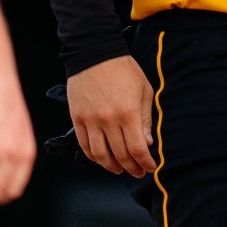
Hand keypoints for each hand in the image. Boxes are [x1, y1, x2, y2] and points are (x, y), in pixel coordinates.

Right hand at [67, 54, 155, 176]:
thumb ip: (145, 120)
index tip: (150, 168)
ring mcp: (90, 121)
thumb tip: (147, 144)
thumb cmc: (125, 71)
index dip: (144, 162)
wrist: (95, 54)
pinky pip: (84, 145)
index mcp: (129, 113)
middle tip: (138, 172)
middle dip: (131, 167)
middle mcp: (108, 120)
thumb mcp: (144, 91)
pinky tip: (102, 159)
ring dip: (111, 166)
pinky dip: (93, 156)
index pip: (137, 148)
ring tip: (120, 169)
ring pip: (99, 154)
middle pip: (119, 154)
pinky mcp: (77, 118)